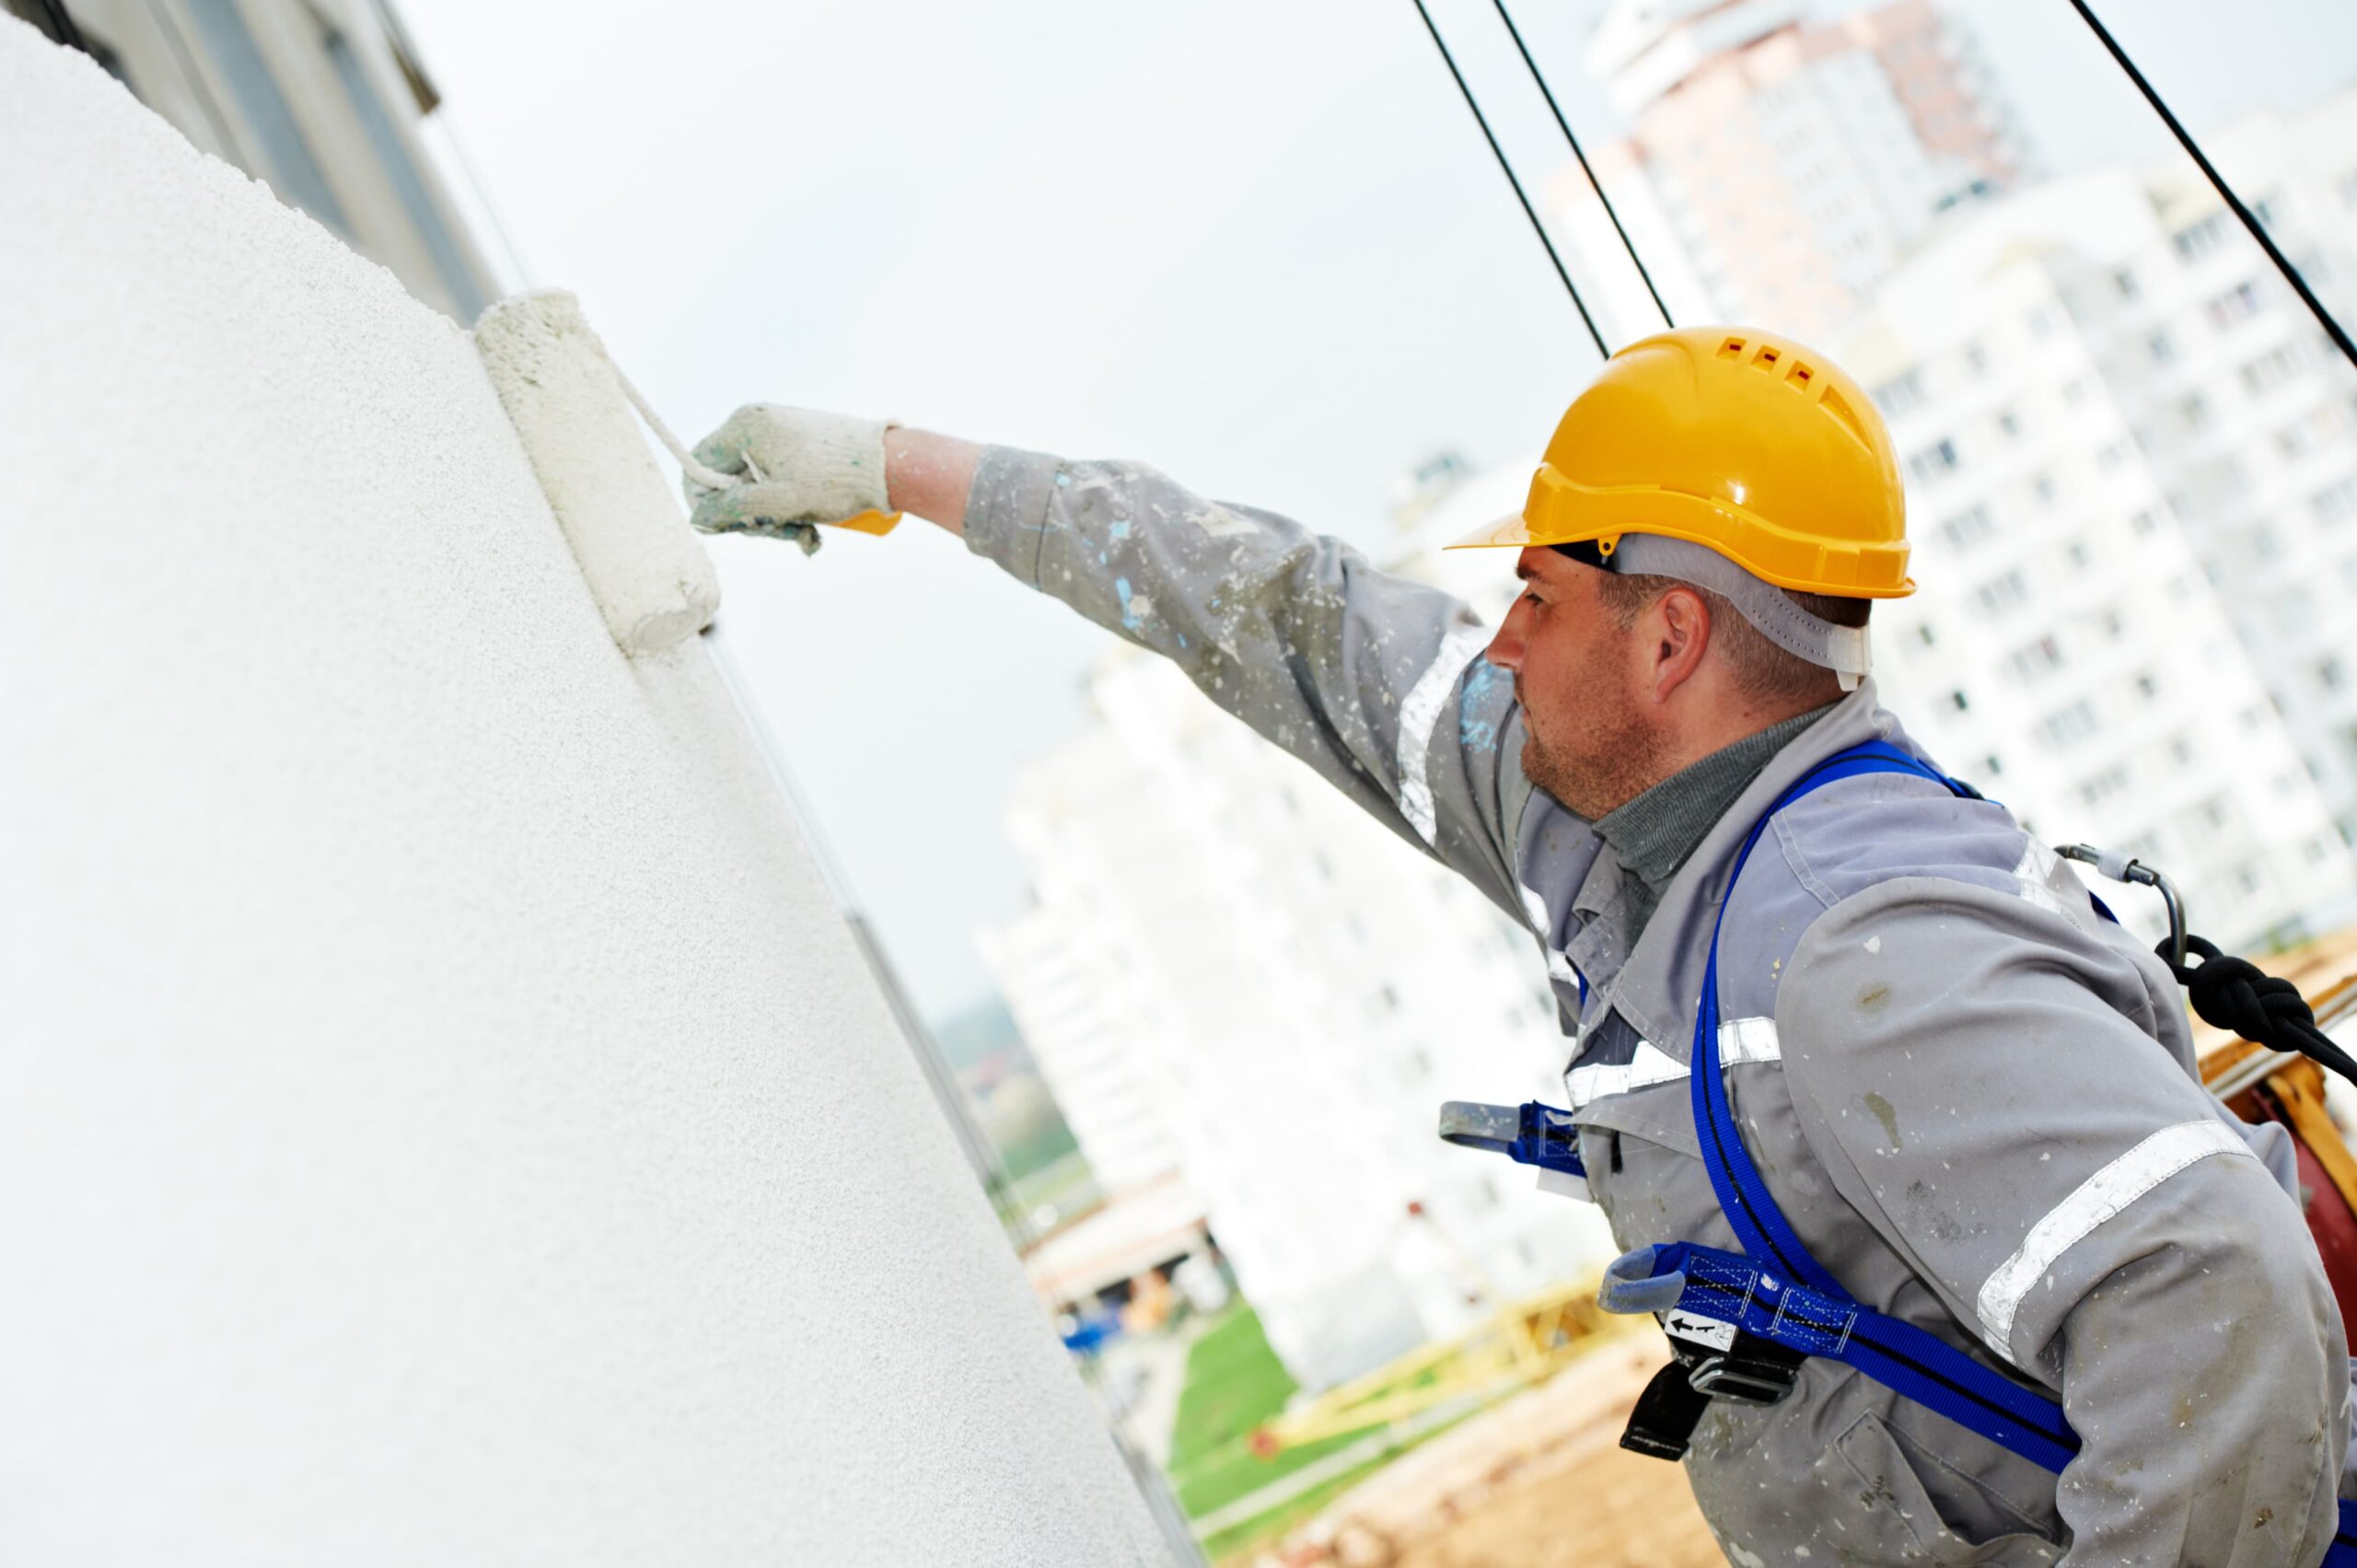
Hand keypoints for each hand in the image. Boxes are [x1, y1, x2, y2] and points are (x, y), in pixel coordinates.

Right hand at [683, 404, 897, 551]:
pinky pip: (780, 483)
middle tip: (782, 531)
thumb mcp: (774, 503)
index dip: (709, 504)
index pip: (698, 468)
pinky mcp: (801, 447)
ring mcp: (780, 433)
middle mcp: (757, 423)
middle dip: (753, 515)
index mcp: (742, 426)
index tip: (735, 526)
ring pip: (758, 488)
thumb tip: (699, 518)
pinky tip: (814, 527)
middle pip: (730, 481)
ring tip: (806, 532)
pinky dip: (793, 508)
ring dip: (776, 518)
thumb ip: (729, 510)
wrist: (892, 465)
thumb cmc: (833, 481)